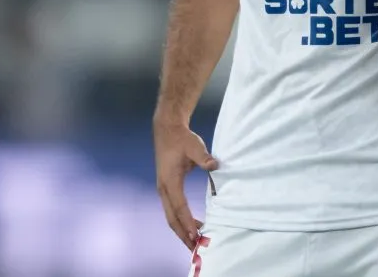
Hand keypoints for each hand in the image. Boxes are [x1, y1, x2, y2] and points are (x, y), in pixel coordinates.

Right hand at [154, 119, 218, 248]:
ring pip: (170, 216)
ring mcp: (163, 189)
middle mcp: (163, 189)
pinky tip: (192, 225)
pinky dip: (180, 221)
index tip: (196, 234)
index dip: (187, 222)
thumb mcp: (194, 146)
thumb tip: (214, 166)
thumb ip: (204, 157)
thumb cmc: (181, 138)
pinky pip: (172, 210)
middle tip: (195, 247)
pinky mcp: (166, 188)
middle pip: (171, 218)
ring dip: (181, 230)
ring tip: (194, 241)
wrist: (167, 130)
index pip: (179, 207)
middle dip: (183, 234)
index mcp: (170, 181)